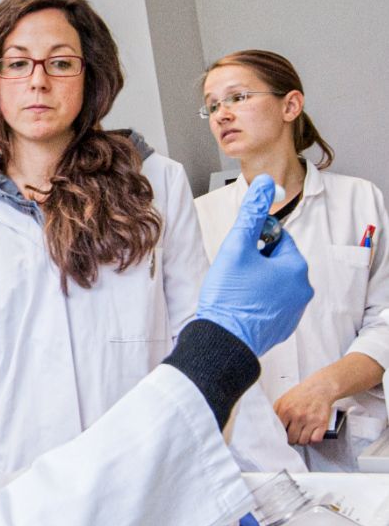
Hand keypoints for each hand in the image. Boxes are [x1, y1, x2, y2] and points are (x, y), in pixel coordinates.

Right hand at [196, 174, 312, 355]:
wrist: (222, 341)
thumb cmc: (228, 297)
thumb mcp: (236, 247)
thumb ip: (252, 213)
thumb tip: (266, 183)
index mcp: (296, 268)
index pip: (277, 238)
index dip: (253, 242)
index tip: (238, 254)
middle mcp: (302, 289)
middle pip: (275, 261)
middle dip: (254, 262)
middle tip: (233, 273)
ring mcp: (294, 310)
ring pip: (272, 282)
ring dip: (254, 281)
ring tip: (234, 291)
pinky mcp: (282, 326)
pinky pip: (270, 303)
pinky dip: (255, 301)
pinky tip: (238, 306)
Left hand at [273, 377, 334, 443]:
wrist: (319, 389)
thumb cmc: (301, 394)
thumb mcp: (283, 400)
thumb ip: (276, 412)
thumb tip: (271, 424)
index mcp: (286, 410)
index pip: (279, 431)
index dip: (281, 435)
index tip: (282, 436)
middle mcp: (298, 416)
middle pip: (291, 438)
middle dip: (291, 439)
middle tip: (293, 436)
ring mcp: (310, 420)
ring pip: (303, 441)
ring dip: (302, 440)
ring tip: (301, 435)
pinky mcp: (322, 423)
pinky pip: (315, 439)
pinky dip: (313, 440)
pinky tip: (311, 434)